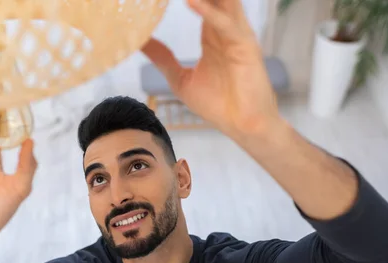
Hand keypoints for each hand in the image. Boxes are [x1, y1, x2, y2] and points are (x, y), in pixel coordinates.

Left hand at [142, 0, 283, 138]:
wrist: (243, 126)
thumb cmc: (217, 104)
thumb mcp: (181, 80)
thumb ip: (163, 59)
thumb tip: (141, 43)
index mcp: (213, 36)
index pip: (201, 2)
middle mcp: (227, 30)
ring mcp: (237, 36)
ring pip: (222, 3)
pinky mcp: (245, 46)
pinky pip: (226, 25)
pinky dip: (209, 13)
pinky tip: (191, 2)